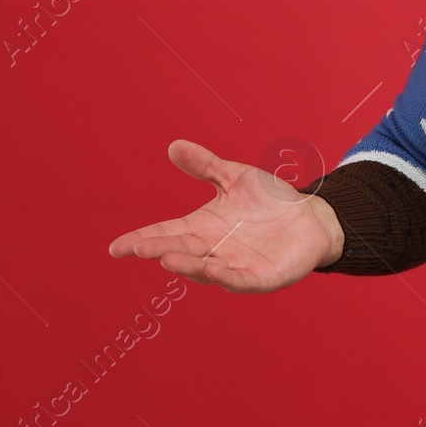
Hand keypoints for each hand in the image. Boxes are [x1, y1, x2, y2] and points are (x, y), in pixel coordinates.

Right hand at [107, 139, 342, 292]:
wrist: (310, 218)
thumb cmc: (269, 201)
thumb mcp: (235, 177)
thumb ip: (205, 165)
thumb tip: (173, 146)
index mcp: (202, 228)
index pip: (166, 234)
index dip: (140, 240)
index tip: (115, 248)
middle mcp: (213, 251)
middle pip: (180, 252)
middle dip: (160, 250)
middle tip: (138, 248)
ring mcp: (235, 267)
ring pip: (206, 270)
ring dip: (187, 266)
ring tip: (166, 258)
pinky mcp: (261, 279)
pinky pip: (240, 280)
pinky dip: (225, 277)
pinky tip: (213, 270)